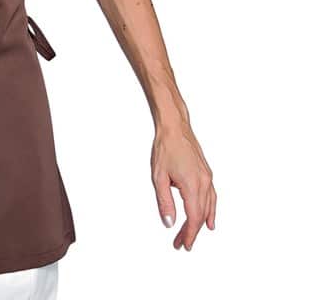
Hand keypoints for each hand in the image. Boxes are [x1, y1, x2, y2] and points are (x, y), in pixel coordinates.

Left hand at [151, 121, 215, 250]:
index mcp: (192, 185)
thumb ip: (164, 202)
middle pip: (201, 215)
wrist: (175, 127)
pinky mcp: (207, 173)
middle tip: (181, 242)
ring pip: (208, 207)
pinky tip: (209, 219)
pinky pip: (212, 197)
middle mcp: (204, 183)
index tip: (183, 245)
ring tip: (191, 235)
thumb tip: (169, 223)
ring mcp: (208, 178)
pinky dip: (210, 210)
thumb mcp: (158, 177)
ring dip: (200, 223)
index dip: (189, 234)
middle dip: (191, 231)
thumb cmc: (165, 148)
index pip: (194, 218)